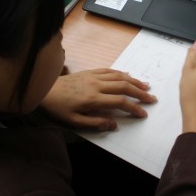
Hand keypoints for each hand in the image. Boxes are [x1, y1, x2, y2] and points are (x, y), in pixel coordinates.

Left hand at [40, 68, 156, 130]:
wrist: (43, 91)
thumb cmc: (58, 109)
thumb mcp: (74, 122)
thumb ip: (95, 123)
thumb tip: (114, 124)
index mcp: (93, 99)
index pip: (120, 103)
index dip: (134, 108)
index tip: (143, 113)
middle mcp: (96, 85)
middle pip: (123, 87)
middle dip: (140, 93)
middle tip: (151, 99)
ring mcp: (93, 76)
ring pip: (119, 76)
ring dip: (134, 81)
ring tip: (146, 86)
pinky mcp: (89, 72)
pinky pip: (109, 70)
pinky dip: (121, 73)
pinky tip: (128, 76)